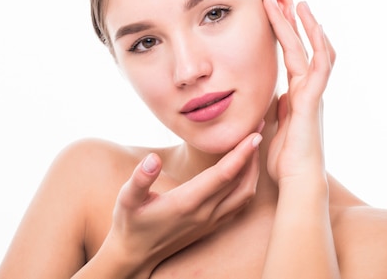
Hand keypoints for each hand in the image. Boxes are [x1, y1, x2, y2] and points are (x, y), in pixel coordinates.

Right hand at [99, 131, 261, 276]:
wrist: (135, 256)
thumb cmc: (130, 223)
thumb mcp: (126, 199)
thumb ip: (139, 179)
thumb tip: (152, 159)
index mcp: (187, 202)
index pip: (224, 175)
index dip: (241, 154)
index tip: (254, 134)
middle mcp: (205, 213)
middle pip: (242, 182)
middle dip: (254, 155)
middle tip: (260, 129)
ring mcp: (211, 221)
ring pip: (245, 195)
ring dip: (253, 171)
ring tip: (254, 147)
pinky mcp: (212, 226)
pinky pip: (240, 205)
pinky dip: (248, 185)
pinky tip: (246, 171)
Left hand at [262, 0, 335, 183]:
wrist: (296, 181)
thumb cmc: (285, 159)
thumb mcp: (274, 125)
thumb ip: (276, 108)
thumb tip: (277, 96)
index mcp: (298, 93)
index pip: (292, 54)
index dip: (285, 31)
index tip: (276, 10)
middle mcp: (309, 88)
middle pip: (304, 44)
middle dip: (294, 18)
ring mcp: (314, 92)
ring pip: (313, 49)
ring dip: (304, 23)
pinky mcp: (314, 98)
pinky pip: (319, 64)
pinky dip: (316, 42)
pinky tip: (311, 22)